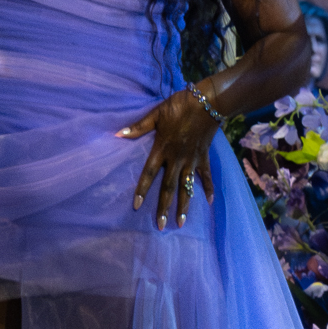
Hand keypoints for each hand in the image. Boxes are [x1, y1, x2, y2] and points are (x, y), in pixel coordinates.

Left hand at [117, 89, 217, 229]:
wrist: (208, 102)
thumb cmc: (179, 106)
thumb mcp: (156, 114)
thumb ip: (138, 127)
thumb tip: (117, 134)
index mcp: (163, 149)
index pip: (149, 173)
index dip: (142, 190)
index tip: (136, 206)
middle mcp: (177, 159)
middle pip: (169, 187)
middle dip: (164, 207)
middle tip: (161, 226)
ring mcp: (192, 160)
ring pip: (187, 187)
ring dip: (184, 205)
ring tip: (181, 222)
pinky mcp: (204, 157)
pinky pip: (206, 176)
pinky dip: (208, 188)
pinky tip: (209, 202)